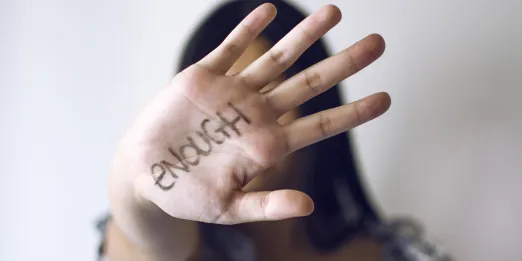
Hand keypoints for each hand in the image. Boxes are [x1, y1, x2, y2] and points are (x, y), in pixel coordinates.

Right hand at [117, 3, 389, 224]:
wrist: (146, 175)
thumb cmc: (187, 195)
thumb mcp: (228, 208)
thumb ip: (267, 205)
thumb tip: (307, 206)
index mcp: (267, 144)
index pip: (320, 125)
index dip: (353, 112)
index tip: (385, 99)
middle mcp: (257, 113)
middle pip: (310, 83)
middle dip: (344, 64)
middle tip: (378, 43)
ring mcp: (233, 93)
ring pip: (277, 58)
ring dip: (305, 35)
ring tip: (334, 12)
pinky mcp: (204, 78)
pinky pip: (231, 48)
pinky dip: (248, 30)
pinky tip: (270, 11)